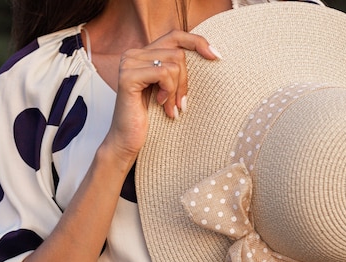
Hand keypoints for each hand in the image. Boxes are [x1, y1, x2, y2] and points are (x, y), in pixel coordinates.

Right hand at [104, 30, 220, 160]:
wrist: (128, 140)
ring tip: (170, 107)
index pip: (175, 36)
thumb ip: (178, 70)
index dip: (197, 42)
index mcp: (144, 54)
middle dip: (185, 81)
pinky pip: (163, 74)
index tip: (217, 56)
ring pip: (173, 65)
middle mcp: (133, 54)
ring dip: (176, 90)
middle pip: (178, 53)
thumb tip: (209, 53)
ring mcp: (128, 63)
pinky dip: (168, 92)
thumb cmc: (149, 118)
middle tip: (181, 103)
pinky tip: (161, 105)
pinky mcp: (128, 76)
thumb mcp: (169, 89)